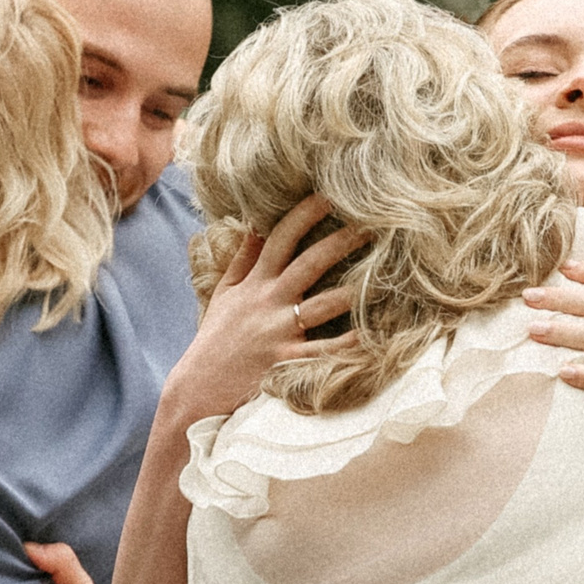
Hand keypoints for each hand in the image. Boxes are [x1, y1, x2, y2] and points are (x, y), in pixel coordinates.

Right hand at [164, 193, 366, 421]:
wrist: (197, 390)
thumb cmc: (215, 342)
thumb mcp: (224, 295)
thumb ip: (242, 260)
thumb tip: (255, 223)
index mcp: (255, 283)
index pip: (280, 238)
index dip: (304, 213)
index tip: (328, 192)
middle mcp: (269, 302)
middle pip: (310, 263)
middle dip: (342, 240)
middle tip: (373, 221)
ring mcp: (279, 333)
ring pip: (324, 305)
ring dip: (355, 289)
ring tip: (387, 273)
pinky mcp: (286, 363)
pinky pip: (323, 351)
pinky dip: (348, 345)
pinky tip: (373, 336)